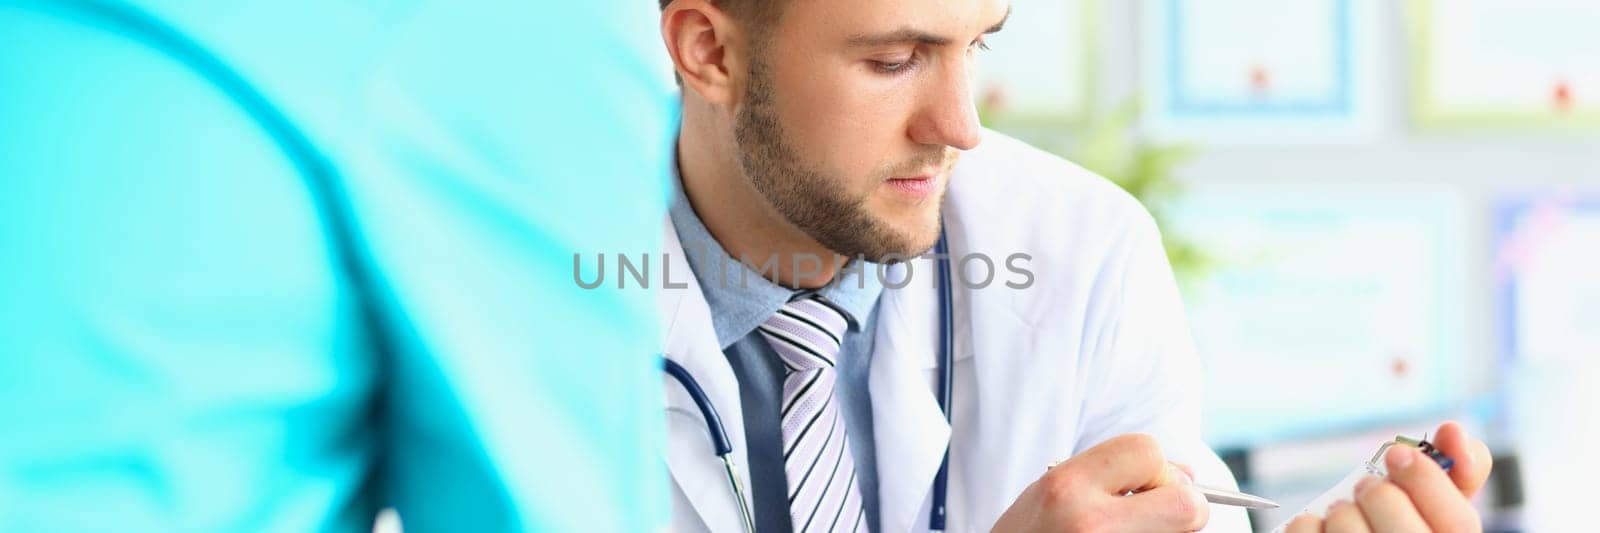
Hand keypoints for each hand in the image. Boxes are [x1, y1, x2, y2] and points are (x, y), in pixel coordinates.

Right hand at [992, 434, 1207, 532]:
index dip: (1158, 469)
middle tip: (1156, 515)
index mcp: (1067, 486)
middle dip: (1181, 506)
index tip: (1146, 486)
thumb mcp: (1049, 491)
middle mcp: (1091, 523)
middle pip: (1186, 504)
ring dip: (1167, 531)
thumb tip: (1185, 473)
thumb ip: (1109, 474)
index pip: (1148, 451)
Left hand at [1286, 421, 1493, 531]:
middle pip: (1392, 508)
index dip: (1426, 479)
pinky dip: (1310, 522)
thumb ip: (1454, 472)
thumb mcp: (1438, 506)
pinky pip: (1307, 529)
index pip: (1458, 521)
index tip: (1400, 453)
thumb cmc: (1403, 530)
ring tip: (1349, 520)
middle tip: (1369, 491)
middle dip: (1374, 489)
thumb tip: (1453, 431)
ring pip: (1345, 519)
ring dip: (1342, 509)